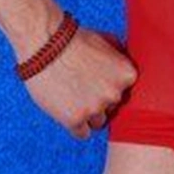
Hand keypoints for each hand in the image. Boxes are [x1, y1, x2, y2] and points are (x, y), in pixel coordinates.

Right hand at [21, 27, 137, 139]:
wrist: (44, 43)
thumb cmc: (74, 40)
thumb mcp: (108, 42)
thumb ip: (122, 60)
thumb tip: (130, 75)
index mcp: (128, 75)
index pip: (124, 92)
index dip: (108, 86)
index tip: (95, 78)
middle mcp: (115, 93)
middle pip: (111, 108)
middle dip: (97, 99)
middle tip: (79, 84)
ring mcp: (95, 107)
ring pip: (98, 122)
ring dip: (86, 113)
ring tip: (71, 94)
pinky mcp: (75, 119)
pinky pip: (82, 134)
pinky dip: (75, 125)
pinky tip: (66, 109)